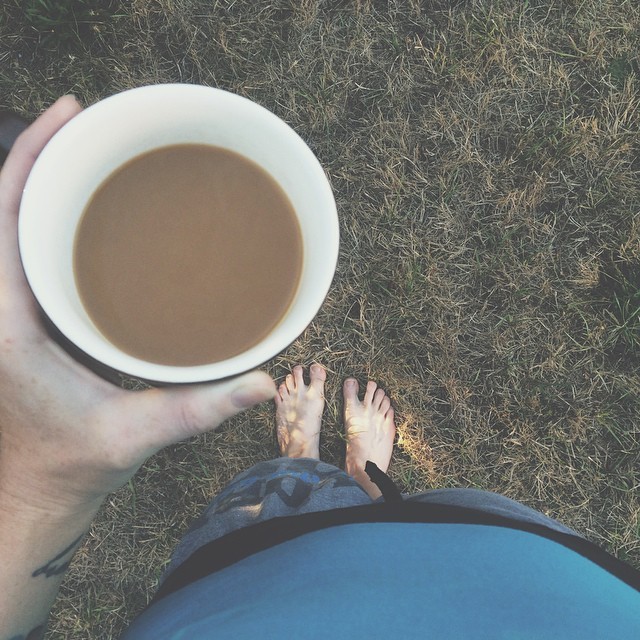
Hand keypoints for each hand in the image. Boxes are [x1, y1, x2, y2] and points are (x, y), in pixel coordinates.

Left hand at [0, 96, 275, 512]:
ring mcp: (14, 311)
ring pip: (16, 227)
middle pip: (9, 208)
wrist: (37, 491)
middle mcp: (3, 306)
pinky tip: (90, 213)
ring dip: (47, 185)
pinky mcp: (31, 319)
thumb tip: (262, 384)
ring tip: (93, 154)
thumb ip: (200, 409)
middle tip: (91, 122)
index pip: (2, 217)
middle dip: (42, 156)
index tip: (68, 113)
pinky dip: (53, 220)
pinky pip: (32, 252)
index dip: (29, 156)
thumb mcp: (136, 434)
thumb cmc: (73, 464)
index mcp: (8, 321)